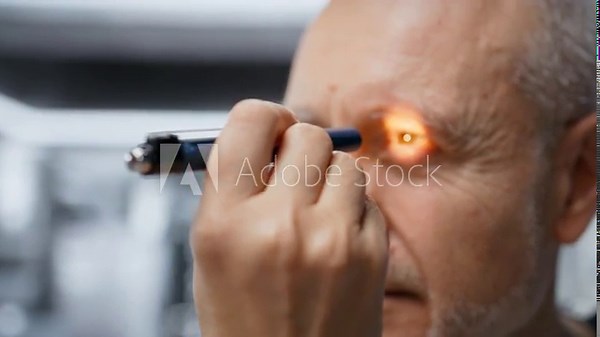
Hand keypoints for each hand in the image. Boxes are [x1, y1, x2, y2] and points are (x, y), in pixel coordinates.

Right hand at [190, 99, 388, 336]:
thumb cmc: (244, 319)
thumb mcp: (210, 253)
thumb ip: (232, 188)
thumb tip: (261, 135)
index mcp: (224, 224)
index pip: (248, 122)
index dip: (261, 117)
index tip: (268, 126)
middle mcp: (278, 226)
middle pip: (307, 133)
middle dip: (297, 145)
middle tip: (291, 170)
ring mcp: (331, 240)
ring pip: (344, 162)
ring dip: (328, 177)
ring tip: (313, 212)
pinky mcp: (371, 254)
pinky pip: (367, 198)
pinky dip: (352, 208)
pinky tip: (335, 240)